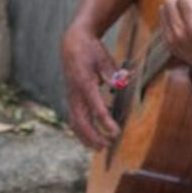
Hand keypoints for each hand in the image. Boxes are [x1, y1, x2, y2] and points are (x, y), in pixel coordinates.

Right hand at [60, 21, 121, 150]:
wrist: (72, 44)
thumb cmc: (90, 50)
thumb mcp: (103, 58)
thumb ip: (112, 73)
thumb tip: (120, 84)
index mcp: (84, 84)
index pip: (96, 108)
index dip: (106, 122)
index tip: (115, 132)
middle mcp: (75, 94)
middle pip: (82, 122)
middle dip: (93, 136)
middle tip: (107, 146)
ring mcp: (71, 98)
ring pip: (76, 124)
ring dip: (86, 138)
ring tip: (98, 148)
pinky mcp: (71, 100)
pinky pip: (74, 120)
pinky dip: (82, 131)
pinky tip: (90, 138)